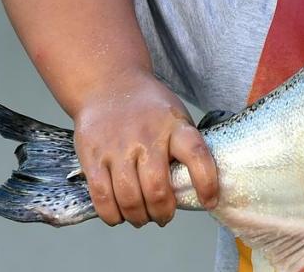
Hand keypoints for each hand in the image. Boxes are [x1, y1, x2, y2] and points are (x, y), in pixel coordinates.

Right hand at [72, 72, 218, 227]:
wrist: (109, 85)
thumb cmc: (150, 109)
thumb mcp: (177, 117)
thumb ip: (185, 147)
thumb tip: (196, 187)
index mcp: (175, 126)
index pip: (197, 155)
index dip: (206, 183)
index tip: (210, 202)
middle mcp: (147, 137)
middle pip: (157, 188)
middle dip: (163, 213)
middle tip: (164, 217)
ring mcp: (118, 147)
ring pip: (129, 197)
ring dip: (139, 217)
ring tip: (143, 218)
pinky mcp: (93, 157)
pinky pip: (102, 196)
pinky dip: (113, 214)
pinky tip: (120, 216)